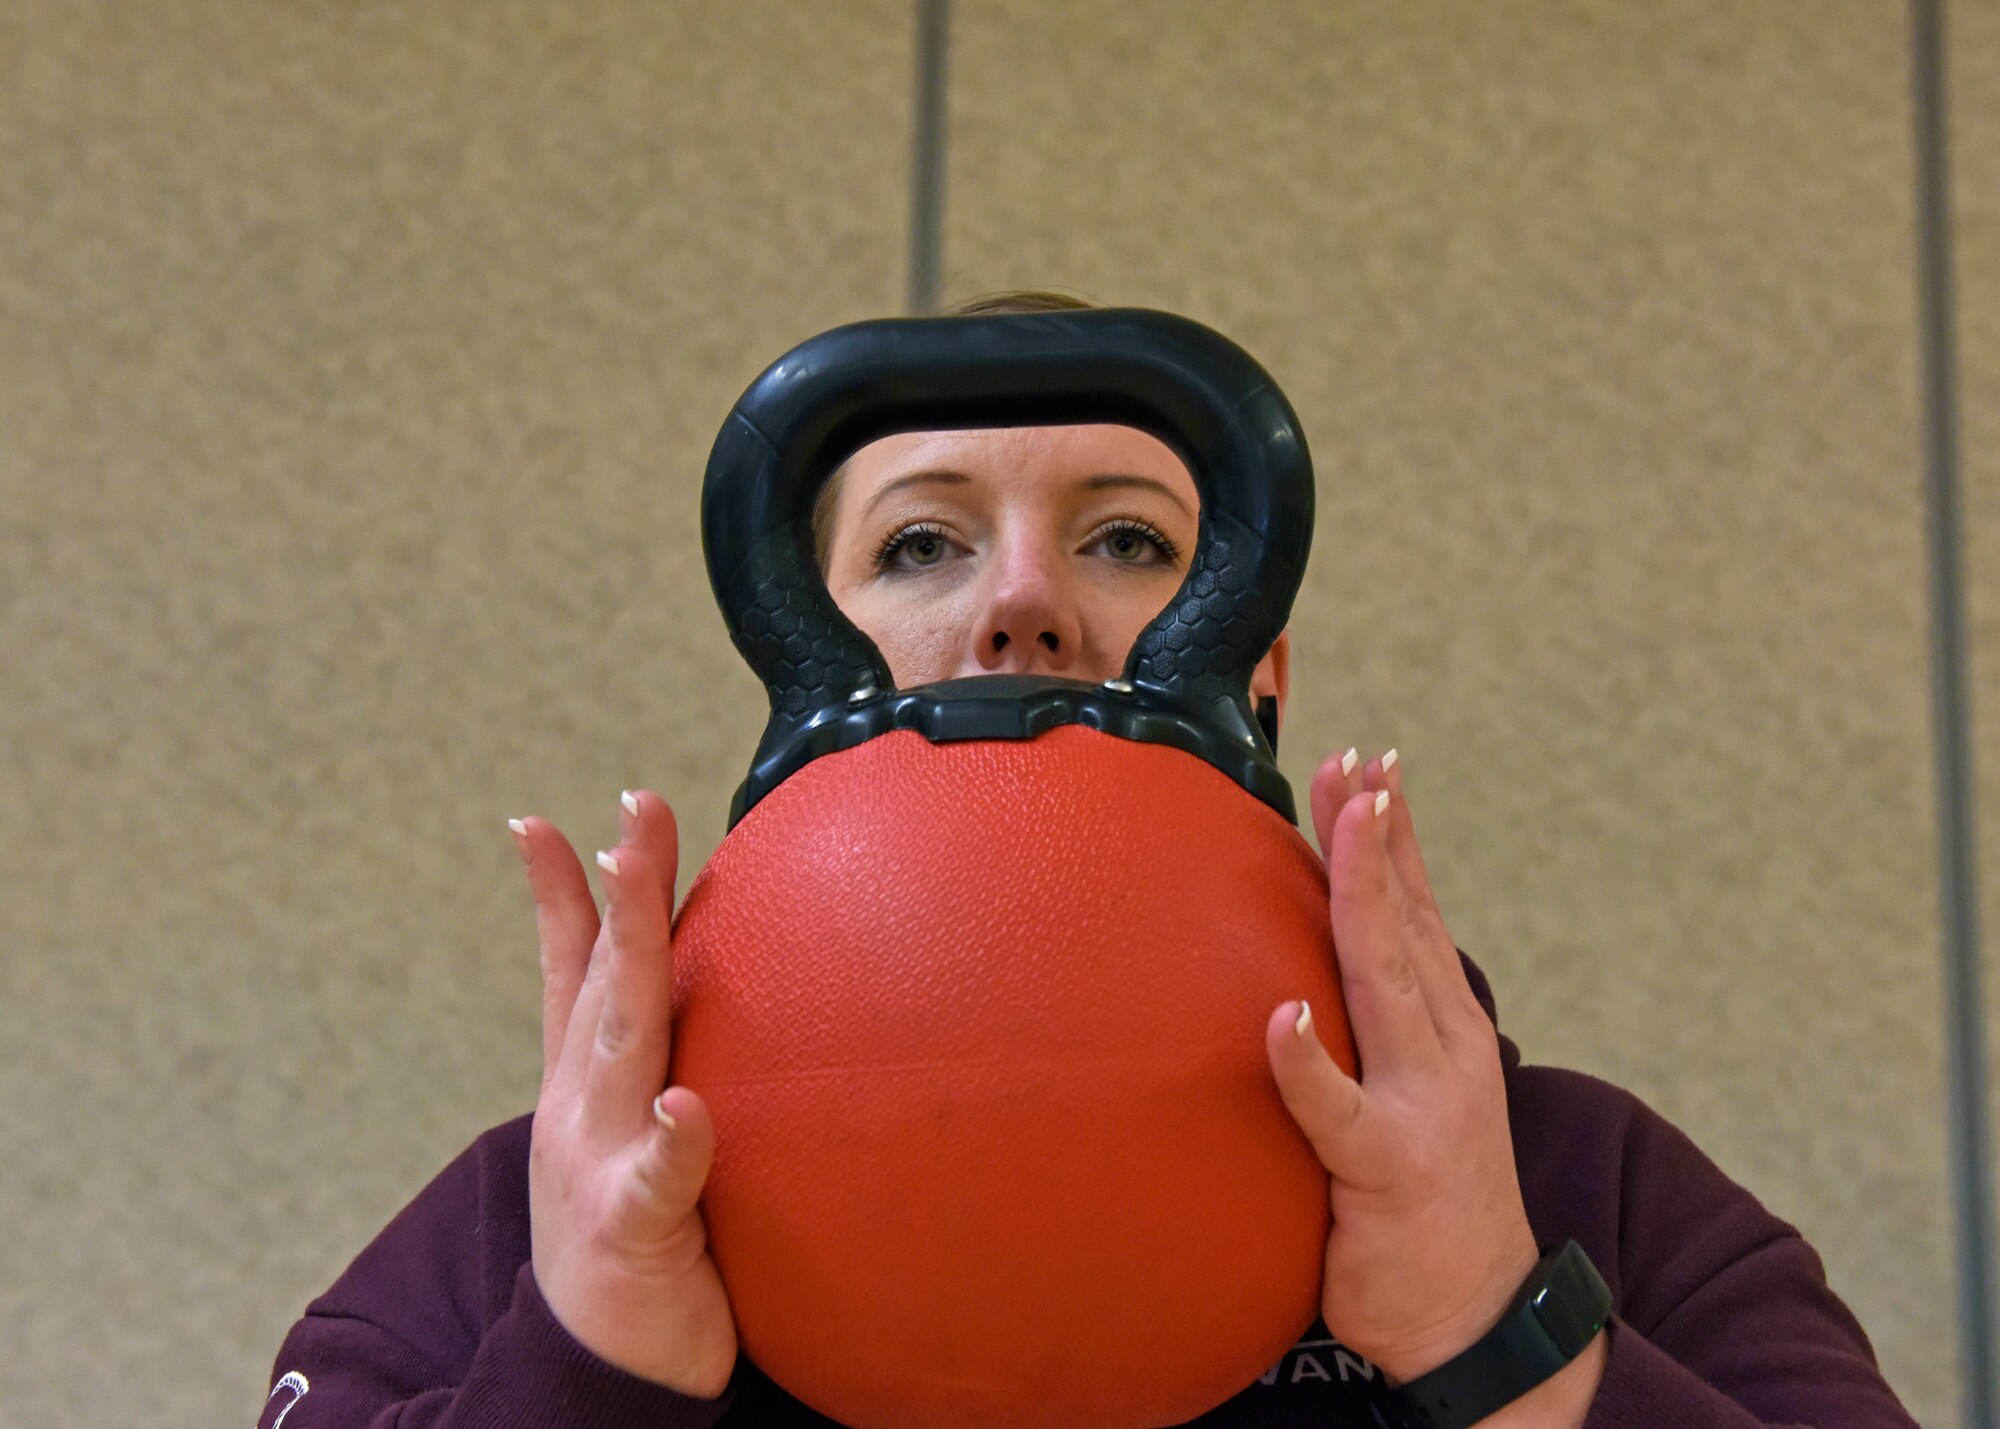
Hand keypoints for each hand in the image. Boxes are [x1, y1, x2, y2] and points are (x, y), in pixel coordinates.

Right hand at [511, 790, 736, 1397]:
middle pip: (605, 981)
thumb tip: (687, 993)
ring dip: (631, 964)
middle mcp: (582, 1106)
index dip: (565, 892)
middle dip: (619, 892)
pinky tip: (685, 1106)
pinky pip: (658, 1181)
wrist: (595, 1363)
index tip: (551, 818)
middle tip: (636, 812)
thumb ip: (646, 1063)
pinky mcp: (634, 1227)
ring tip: (639, 891)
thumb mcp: (624, 1131)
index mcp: (584, 1083)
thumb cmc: (629, 1233)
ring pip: (620, 1046)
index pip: (574, 970)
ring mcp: (600, 1160)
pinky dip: (670, 1141)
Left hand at [1265, 749, 1542, 1384]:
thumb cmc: (1428, 1194)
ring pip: (1385, 981)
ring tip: (1346, 826)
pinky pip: (1335, 1109)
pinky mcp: (1384, 1168)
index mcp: (1442, 1026)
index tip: (1366, 763)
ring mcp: (1419, 1104)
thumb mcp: (1413, 1091)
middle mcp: (1440, 1048)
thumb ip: (1376, 1029)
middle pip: (1401, 923)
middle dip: (1375, 836)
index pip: (1413, 912)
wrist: (1477, 1315)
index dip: (1390, 837)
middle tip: (1354, 762)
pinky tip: (1280, 1017)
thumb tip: (1312, 965)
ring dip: (1364, 898)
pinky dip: (1307, 1061)